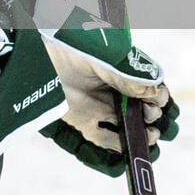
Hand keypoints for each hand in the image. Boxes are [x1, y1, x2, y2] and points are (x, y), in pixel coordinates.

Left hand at [41, 16, 179, 175]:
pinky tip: (129, 150)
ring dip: (142, 137)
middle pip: (144, 113)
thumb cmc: (71, 45)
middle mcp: (112, 91)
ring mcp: (97, 107)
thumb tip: (158, 94)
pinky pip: (102, 142)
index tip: (158, 104)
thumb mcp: (107, 56)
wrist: (33, 51)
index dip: (160, 100)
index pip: (152, 91)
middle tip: (153, 119)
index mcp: (122, 71)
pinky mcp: (80, 121)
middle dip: (156, 120)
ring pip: (127, 130)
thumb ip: (132, 75)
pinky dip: (117, 150)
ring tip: (148, 136)